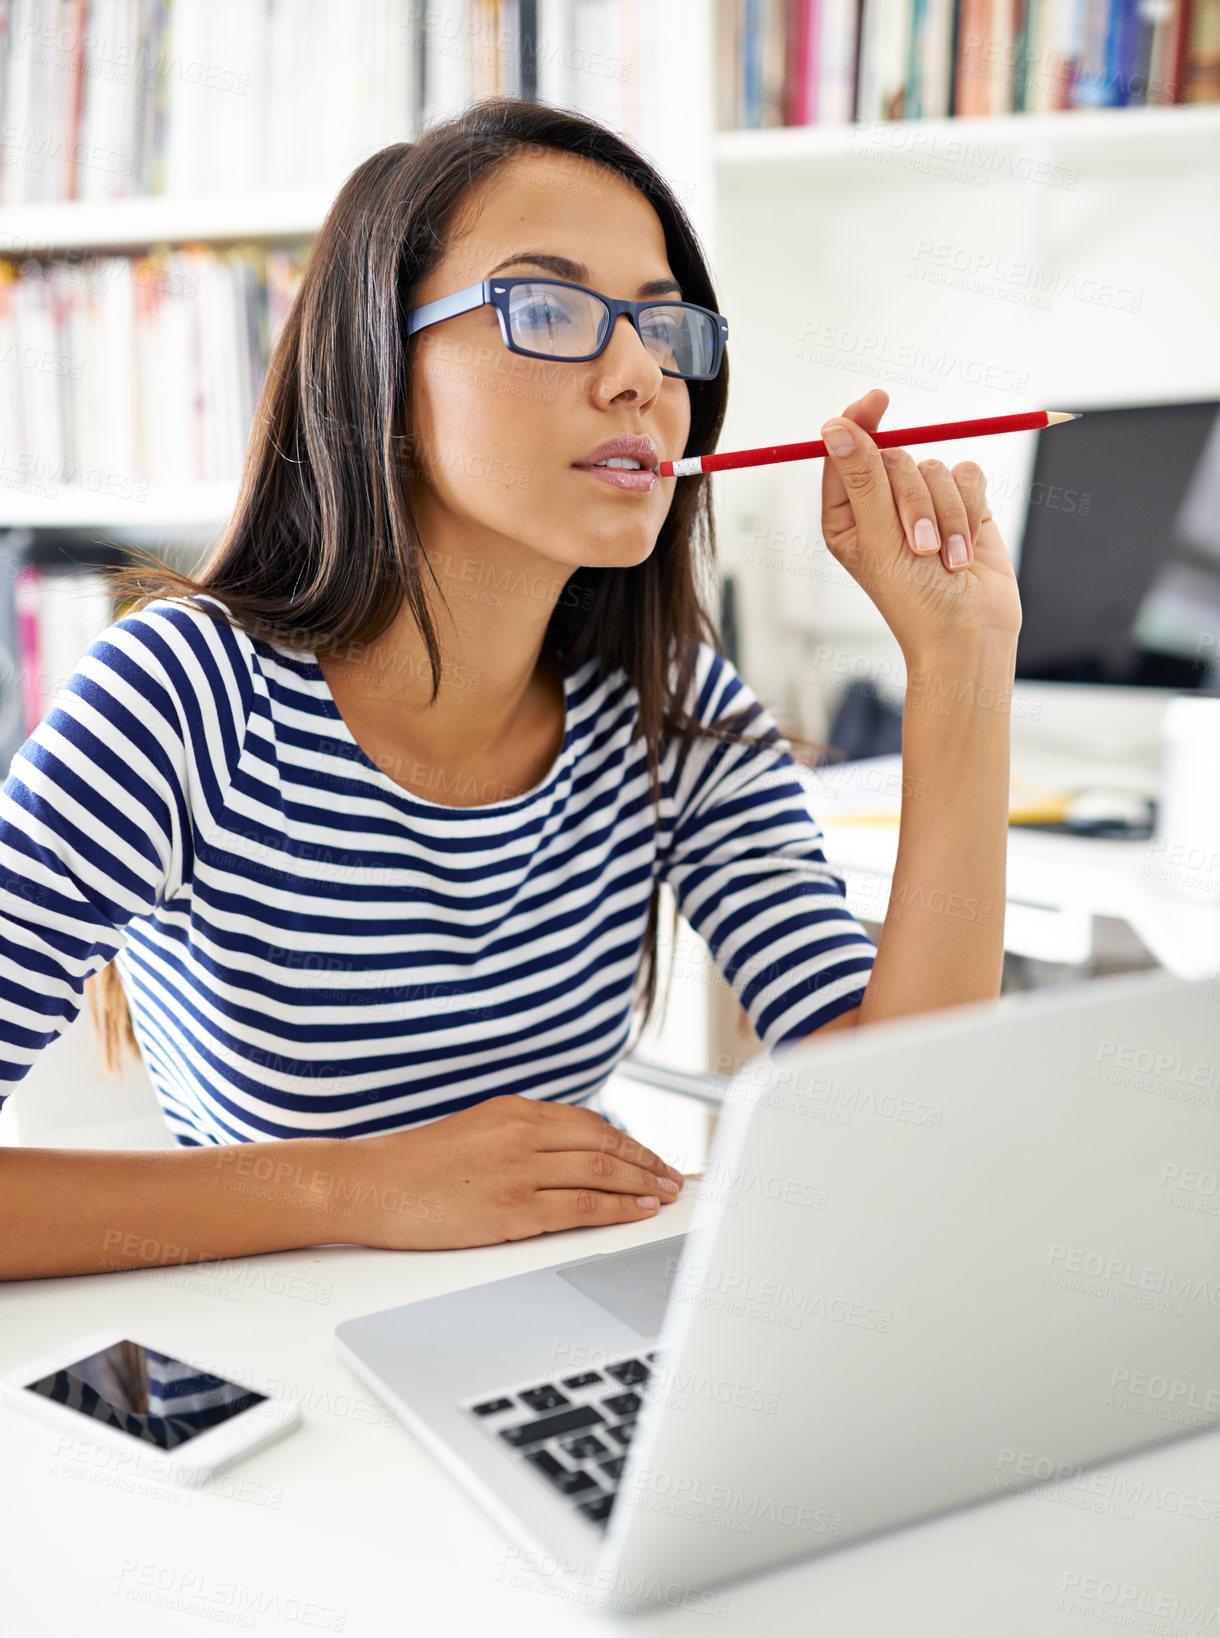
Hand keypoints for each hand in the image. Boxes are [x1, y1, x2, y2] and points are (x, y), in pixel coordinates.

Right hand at [344, 1095, 685, 1250]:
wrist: (369, 1184)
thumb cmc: (414, 1166)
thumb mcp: (474, 1132)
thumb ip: (519, 1137)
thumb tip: (566, 1154)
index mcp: (514, 1109)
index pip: (589, 1123)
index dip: (629, 1141)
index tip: (650, 1155)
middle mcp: (522, 1131)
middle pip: (606, 1144)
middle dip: (647, 1161)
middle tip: (674, 1177)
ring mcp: (519, 1169)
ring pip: (602, 1172)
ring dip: (643, 1184)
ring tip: (666, 1195)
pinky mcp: (512, 1208)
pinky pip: (583, 1207)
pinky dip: (620, 1209)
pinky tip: (638, 1212)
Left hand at [820, 387, 1021, 656]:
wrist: (967, 633)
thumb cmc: (914, 601)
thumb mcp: (879, 539)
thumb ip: (862, 479)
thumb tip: (836, 427)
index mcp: (847, 515)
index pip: (847, 452)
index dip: (859, 423)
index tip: (877, 401)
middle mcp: (882, 505)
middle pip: (896, 457)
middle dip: (914, 501)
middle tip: (919, 544)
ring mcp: (924, 504)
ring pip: (936, 467)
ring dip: (946, 516)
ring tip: (944, 558)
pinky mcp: (963, 505)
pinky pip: (968, 476)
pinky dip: (970, 512)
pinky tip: (964, 551)